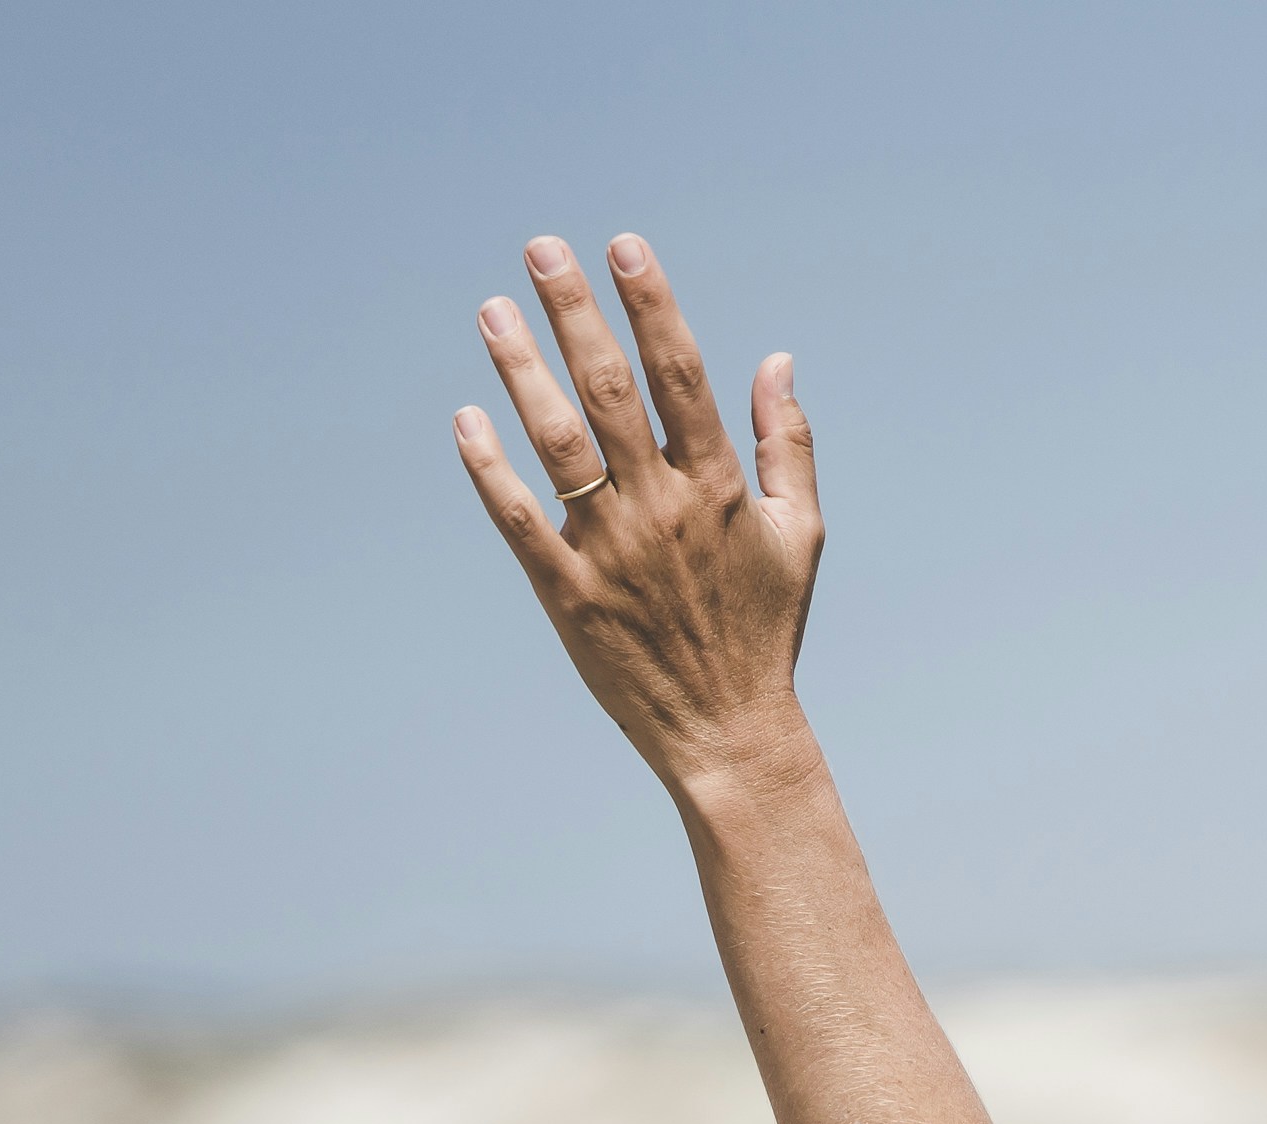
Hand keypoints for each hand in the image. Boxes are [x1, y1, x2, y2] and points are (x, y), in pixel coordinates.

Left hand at [454, 235, 824, 807]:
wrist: (730, 732)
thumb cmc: (765, 630)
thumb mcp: (801, 535)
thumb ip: (786, 443)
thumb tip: (776, 359)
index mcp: (719, 490)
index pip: (681, 376)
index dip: (651, 306)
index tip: (624, 248)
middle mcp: (662, 510)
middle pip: (610, 391)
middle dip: (575, 313)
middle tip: (541, 249)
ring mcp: (611, 551)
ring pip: (557, 442)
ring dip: (520, 369)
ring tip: (492, 309)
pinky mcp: (568, 595)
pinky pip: (518, 520)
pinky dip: (489, 469)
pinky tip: (466, 418)